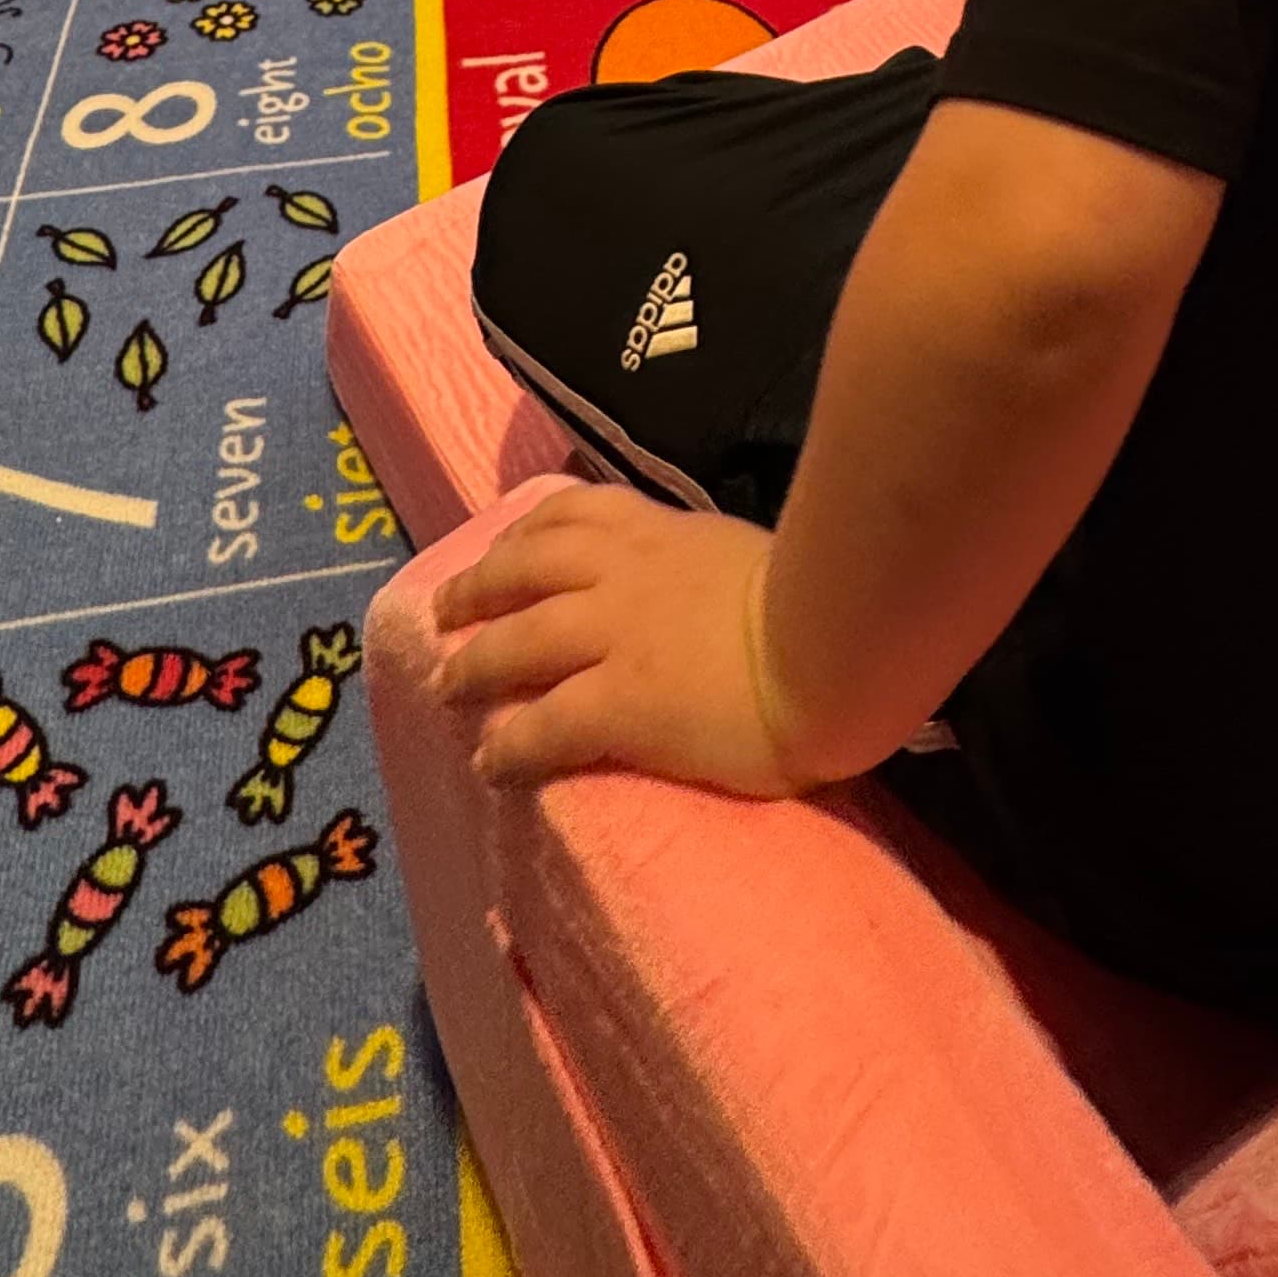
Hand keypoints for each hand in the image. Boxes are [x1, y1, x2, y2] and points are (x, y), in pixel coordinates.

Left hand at [429, 483, 804, 795]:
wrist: (833, 642)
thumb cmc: (821, 599)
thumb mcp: (746, 551)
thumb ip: (708, 561)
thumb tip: (708, 579)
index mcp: (661, 532)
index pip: (577, 513)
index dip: (526, 530)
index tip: (503, 543)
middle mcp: (624, 573)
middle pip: (526, 571)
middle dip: (478, 589)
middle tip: (444, 611)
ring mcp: (616, 636)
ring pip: (520, 642)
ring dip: (474, 664)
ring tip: (445, 686)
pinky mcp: (621, 702)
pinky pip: (545, 725)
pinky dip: (510, 743)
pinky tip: (489, 763)